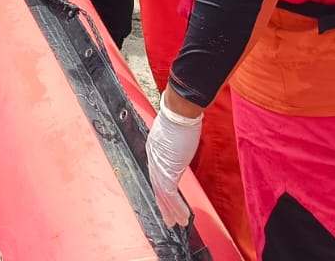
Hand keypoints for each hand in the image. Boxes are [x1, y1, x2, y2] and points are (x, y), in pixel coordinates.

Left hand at [146, 92, 203, 228]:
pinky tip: (182, 217)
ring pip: (161, 194)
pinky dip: (176, 207)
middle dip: (163, 206)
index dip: (161, 190)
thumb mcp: (175, 133)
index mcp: (154, 149)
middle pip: (156, 187)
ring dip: (170, 211)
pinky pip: (169, 194)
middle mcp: (153, 158)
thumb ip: (174, 144)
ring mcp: (159, 165)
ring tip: (177, 223)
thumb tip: (179, 146)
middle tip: (168, 220)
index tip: (166, 200)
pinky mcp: (168, 170)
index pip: (157, 175)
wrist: (179, 111)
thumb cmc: (180, 116)